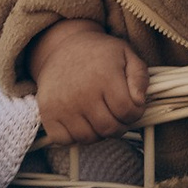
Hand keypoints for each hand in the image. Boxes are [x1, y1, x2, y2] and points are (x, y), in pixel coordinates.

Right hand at [26, 19, 150, 142]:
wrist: (63, 47)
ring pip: (89, 138)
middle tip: (117, 115)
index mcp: (105, 76)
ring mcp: (63, 105)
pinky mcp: (48, 114)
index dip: (136, 113)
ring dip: (99, 132)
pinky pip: (66, 140)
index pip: (128, 111)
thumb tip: (139, 101)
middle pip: (109, 128)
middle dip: (120, 126)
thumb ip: (139, 77)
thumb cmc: (98, 54)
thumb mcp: (126, 54)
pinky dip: (75, 136)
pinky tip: (81, 120)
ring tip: (100, 116)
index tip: (133, 108)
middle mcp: (82, 93)